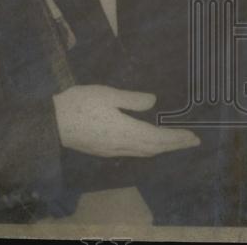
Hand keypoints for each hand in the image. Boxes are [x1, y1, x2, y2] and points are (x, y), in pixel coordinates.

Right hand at [52, 85, 200, 157]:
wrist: (52, 123)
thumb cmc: (81, 104)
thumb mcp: (109, 94)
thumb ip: (133, 99)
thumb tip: (153, 102)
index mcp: (126, 130)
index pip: (158, 137)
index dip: (177, 138)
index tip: (194, 137)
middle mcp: (122, 145)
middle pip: (154, 148)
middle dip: (174, 145)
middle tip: (192, 141)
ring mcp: (112, 150)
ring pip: (143, 152)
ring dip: (161, 148)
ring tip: (175, 143)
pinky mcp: (103, 150)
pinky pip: (133, 153)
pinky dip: (148, 149)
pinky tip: (148, 144)